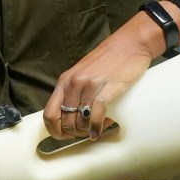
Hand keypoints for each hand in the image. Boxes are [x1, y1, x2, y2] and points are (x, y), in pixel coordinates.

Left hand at [43, 2, 179, 139]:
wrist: (130, 44)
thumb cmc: (108, 59)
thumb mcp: (83, 72)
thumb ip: (74, 90)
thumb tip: (72, 116)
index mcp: (65, 81)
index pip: (49, 113)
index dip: (54, 129)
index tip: (63, 135)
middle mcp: (73, 84)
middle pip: (64, 121)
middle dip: (72, 133)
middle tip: (82, 134)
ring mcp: (89, 86)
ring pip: (79, 121)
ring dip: (86, 132)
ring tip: (93, 131)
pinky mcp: (105, 89)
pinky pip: (95, 116)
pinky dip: (96, 128)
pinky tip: (98, 132)